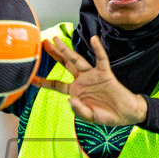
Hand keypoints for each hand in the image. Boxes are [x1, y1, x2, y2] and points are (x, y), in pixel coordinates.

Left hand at [31, 35, 147, 126]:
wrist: (127, 114)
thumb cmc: (109, 116)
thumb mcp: (91, 117)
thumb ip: (80, 110)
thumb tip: (70, 100)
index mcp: (75, 92)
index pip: (56, 84)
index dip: (44, 82)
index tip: (31, 77)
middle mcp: (82, 81)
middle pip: (65, 65)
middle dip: (54, 54)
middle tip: (43, 43)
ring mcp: (93, 76)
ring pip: (78, 59)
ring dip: (67, 50)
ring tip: (57, 39)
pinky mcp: (105, 73)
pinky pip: (101, 59)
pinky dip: (98, 49)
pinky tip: (93, 40)